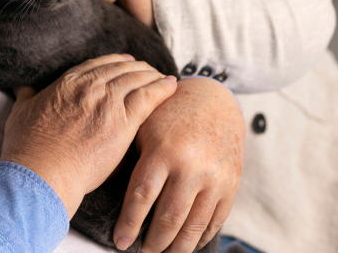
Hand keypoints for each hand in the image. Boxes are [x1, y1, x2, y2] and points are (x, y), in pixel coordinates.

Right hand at [0, 55, 177, 217]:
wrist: (41, 172)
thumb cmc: (28, 149)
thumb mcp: (20, 114)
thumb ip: (26, 97)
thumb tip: (22, 88)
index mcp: (66, 83)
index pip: (97, 64)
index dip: (114, 61)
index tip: (125, 62)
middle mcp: (89, 86)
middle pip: (120, 68)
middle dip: (137, 67)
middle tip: (148, 69)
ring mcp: (107, 102)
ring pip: (137, 79)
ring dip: (152, 75)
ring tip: (163, 77)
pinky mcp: (124, 122)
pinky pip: (149, 97)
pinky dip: (162, 89)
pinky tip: (171, 86)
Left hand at [113, 78, 244, 251]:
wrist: (214, 100)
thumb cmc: (168, 114)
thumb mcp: (145, 125)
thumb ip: (131, 155)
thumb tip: (105, 186)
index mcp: (163, 150)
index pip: (142, 196)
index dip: (129, 224)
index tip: (119, 241)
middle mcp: (190, 167)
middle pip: (168, 218)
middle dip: (152, 242)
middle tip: (140, 252)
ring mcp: (214, 178)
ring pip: (193, 227)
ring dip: (176, 248)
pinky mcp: (231, 184)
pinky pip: (215, 221)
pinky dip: (199, 238)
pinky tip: (186, 244)